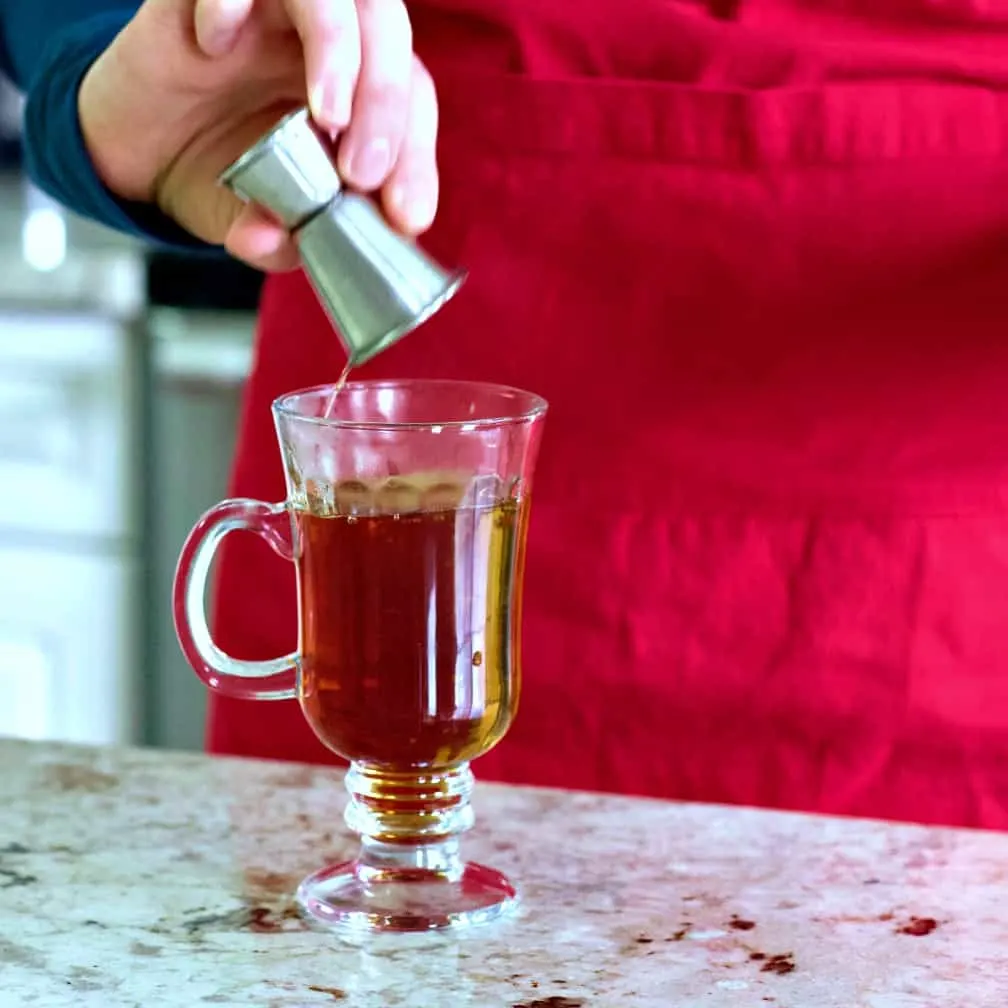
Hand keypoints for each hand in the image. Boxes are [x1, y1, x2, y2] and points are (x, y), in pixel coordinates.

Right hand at [78, 0, 438, 270]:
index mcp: (354, 88)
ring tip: (327, 117)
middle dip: (388, 103)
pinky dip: (228, 0)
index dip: (416, 154)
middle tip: (361, 174)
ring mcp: (265, 8)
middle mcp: (318, 40)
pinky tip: (212, 47)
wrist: (135, 153)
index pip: (411, 96)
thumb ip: (278, 241)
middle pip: (386, 28)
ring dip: (338, 50)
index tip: (404, 216)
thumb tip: (282, 244)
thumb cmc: (214, 175)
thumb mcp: (255, 223)